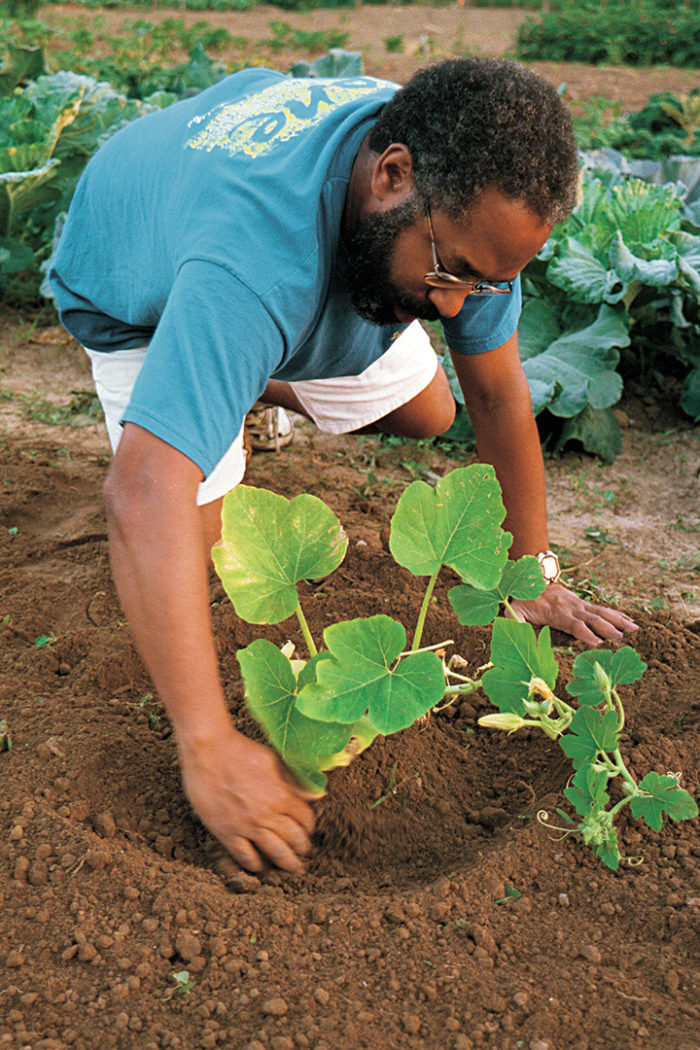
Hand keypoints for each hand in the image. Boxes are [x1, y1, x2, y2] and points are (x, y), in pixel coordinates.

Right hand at [177, 723, 317, 874]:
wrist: (208, 750)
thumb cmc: (240, 750)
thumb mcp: (274, 760)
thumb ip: (294, 781)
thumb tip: (315, 794)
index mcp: (282, 795)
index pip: (305, 819)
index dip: (309, 827)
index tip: (307, 831)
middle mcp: (268, 814)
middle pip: (294, 839)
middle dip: (302, 848)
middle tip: (303, 853)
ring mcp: (247, 825)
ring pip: (275, 852)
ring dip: (287, 862)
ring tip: (292, 867)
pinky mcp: (226, 832)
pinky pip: (245, 856)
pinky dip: (255, 865)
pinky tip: (260, 866)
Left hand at [509, 582, 638, 647]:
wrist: (532, 578)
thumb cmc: (524, 599)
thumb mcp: (515, 610)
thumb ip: (516, 621)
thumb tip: (516, 632)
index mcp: (557, 613)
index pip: (575, 625)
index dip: (586, 634)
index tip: (599, 644)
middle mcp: (572, 609)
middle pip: (594, 619)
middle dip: (609, 629)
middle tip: (624, 639)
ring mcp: (580, 605)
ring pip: (602, 613)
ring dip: (619, 621)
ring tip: (636, 630)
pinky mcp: (583, 603)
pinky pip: (603, 609)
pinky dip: (617, 614)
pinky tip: (630, 621)